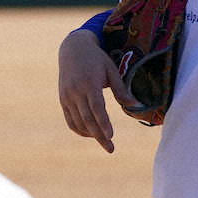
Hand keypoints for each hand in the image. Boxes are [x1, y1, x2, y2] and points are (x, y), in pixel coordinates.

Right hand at [57, 28, 133, 152]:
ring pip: (78, 122)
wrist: (73, 48)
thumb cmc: (97, 59)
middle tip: (111, 148)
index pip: (97, 108)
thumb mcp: (111, 69)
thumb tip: (135, 105)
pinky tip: (91, 134)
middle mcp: (76, 91)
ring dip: (91, 134)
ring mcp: (67, 96)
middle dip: (99, 136)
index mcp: (89, 83)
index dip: (103, 123)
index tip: (111, 136)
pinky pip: (70, 120)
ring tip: (104, 141)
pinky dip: (79, 130)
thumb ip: (121, 89)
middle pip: (88, 119)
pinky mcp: (63, 100)